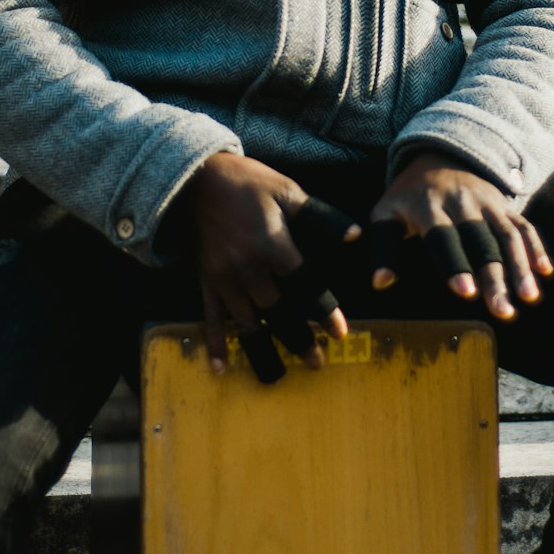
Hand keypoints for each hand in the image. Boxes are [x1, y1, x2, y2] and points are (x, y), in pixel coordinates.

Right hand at [188, 151, 360, 380]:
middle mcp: (247, 267)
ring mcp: (223, 276)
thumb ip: (322, 216)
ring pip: (246, 323)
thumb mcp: (288, 191)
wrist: (197, 177)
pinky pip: (210, 317)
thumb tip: (356, 235)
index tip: (339, 333)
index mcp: (272, 244)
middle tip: (316, 363)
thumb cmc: (249, 182)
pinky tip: (220, 369)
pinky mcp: (206, 279)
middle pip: (277, 311)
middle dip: (297, 339)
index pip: (304, 284)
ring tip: (277, 376)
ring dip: (263, 351)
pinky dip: (215, 344)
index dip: (322, 311)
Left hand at [369, 151, 553, 320]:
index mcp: (429, 206)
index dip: (454, 264)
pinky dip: (536, 246)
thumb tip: (380, 283)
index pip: (443, 236)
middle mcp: (462, 202)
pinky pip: (524, 224)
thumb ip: (383, 247)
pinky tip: (546, 272)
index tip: (467, 292)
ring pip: (507, 234)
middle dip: (494, 276)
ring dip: (521, 266)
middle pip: (481, 240)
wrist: (437, 155)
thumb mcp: (386, 213)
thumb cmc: (407, 197)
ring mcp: (487, 201)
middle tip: (503, 312)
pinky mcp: (504, 204)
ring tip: (529, 298)